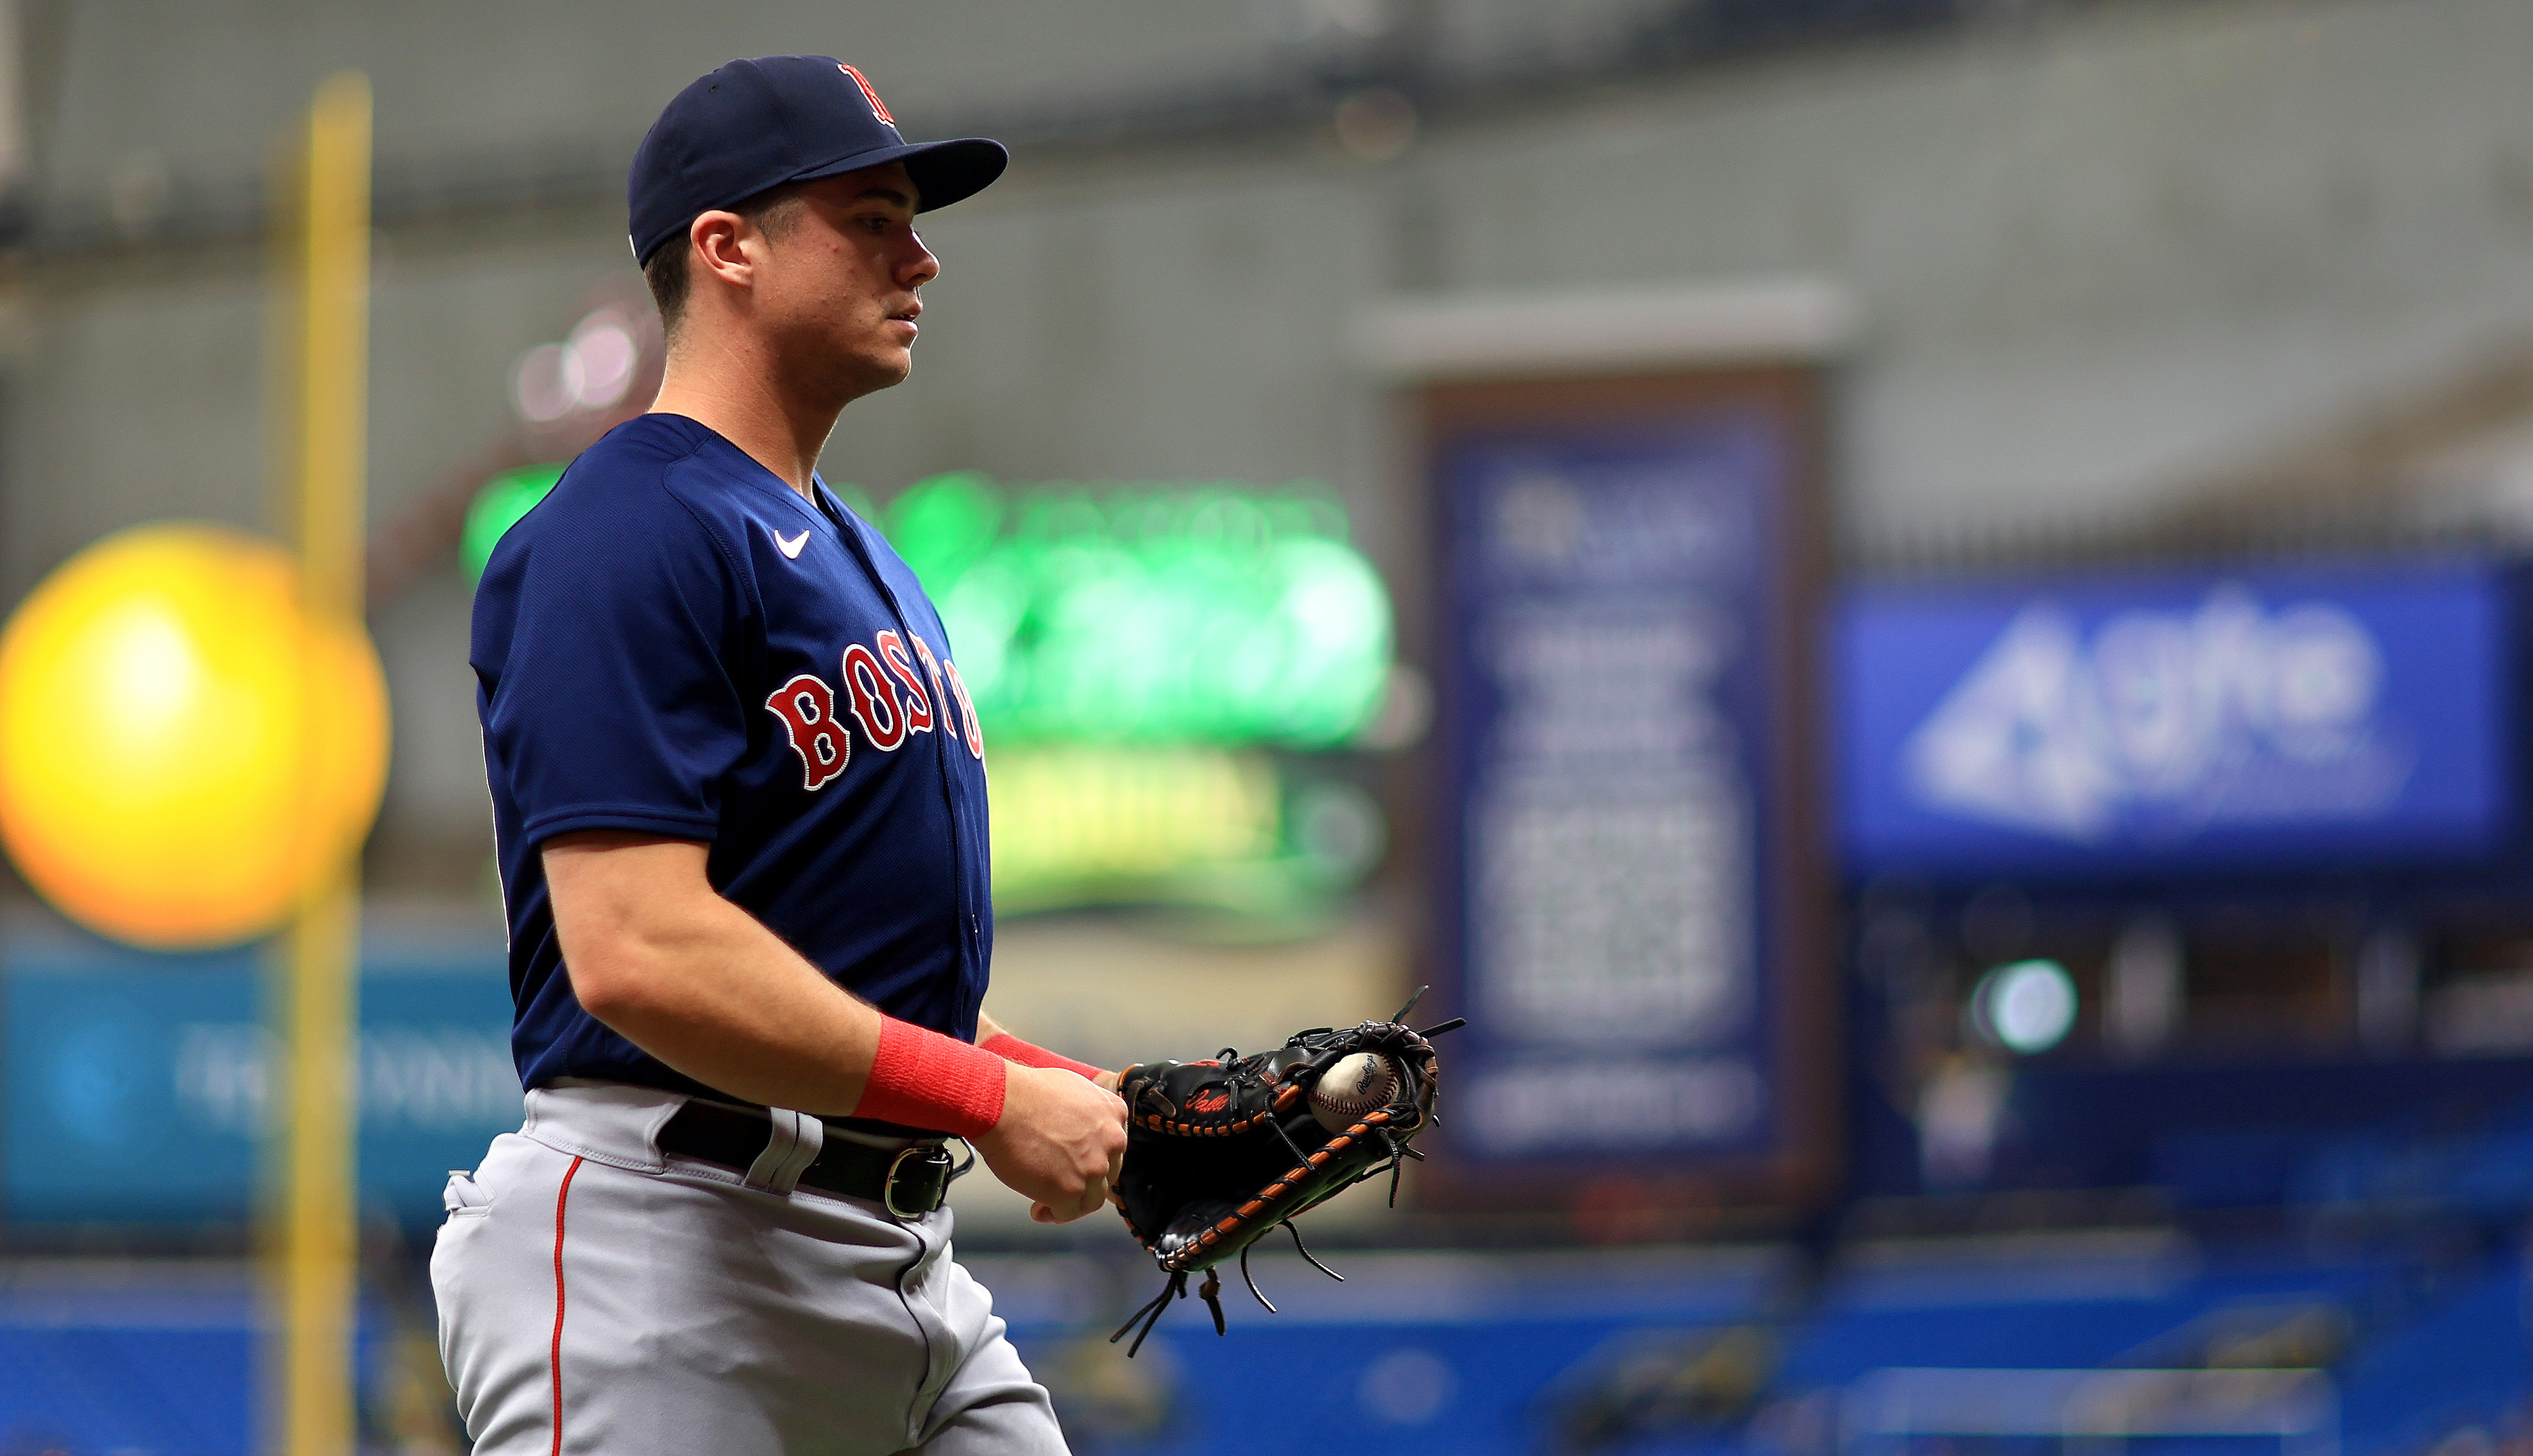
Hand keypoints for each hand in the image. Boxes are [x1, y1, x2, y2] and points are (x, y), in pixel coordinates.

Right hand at [974, 1062, 1127, 1223]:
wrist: (1002, 1103)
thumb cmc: (1026, 1092)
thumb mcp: (1073, 1088)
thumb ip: (1088, 1111)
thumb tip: (1081, 1129)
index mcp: (1114, 1113)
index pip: (1113, 1146)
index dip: (1093, 1158)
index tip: (1076, 1163)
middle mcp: (1112, 1141)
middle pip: (1105, 1173)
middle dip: (1084, 1181)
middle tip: (1061, 1184)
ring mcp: (1094, 1168)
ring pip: (1092, 1198)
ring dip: (1072, 1203)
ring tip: (1047, 1202)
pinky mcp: (1071, 1190)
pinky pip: (1068, 1213)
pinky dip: (1053, 1215)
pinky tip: (1038, 1210)